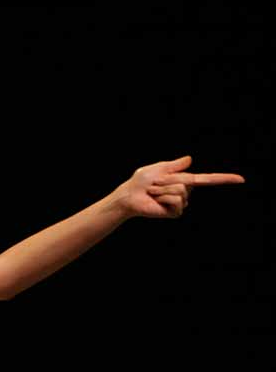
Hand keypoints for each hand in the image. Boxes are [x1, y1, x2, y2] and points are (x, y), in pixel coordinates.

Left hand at [112, 155, 244, 218]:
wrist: (129, 195)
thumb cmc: (141, 181)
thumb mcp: (159, 168)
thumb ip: (175, 164)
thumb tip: (190, 159)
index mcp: (184, 180)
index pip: (208, 179)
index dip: (224, 178)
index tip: (241, 179)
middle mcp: (186, 191)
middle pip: (187, 181)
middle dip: (168, 179)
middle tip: (154, 183)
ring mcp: (181, 203)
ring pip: (181, 190)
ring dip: (163, 188)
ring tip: (153, 191)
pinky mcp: (175, 212)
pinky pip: (177, 200)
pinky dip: (164, 197)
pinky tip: (156, 200)